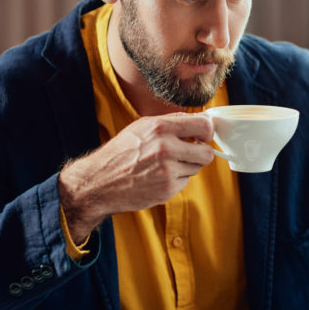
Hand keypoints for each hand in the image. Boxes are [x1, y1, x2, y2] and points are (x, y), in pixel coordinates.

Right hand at [58, 113, 215, 239]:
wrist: (100, 181)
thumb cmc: (121, 152)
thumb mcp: (142, 126)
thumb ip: (172, 122)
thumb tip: (200, 120)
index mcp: (160, 128)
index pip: (204, 125)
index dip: (208, 132)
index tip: (203, 135)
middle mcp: (165, 148)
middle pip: (207, 153)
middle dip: (201, 153)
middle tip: (189, 152)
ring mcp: (167, 171)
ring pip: (196, 168)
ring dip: (186, 167)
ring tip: (165, 165)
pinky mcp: (167, 189)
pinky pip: (185, 182)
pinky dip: (176, 180)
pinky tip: (159, 177)